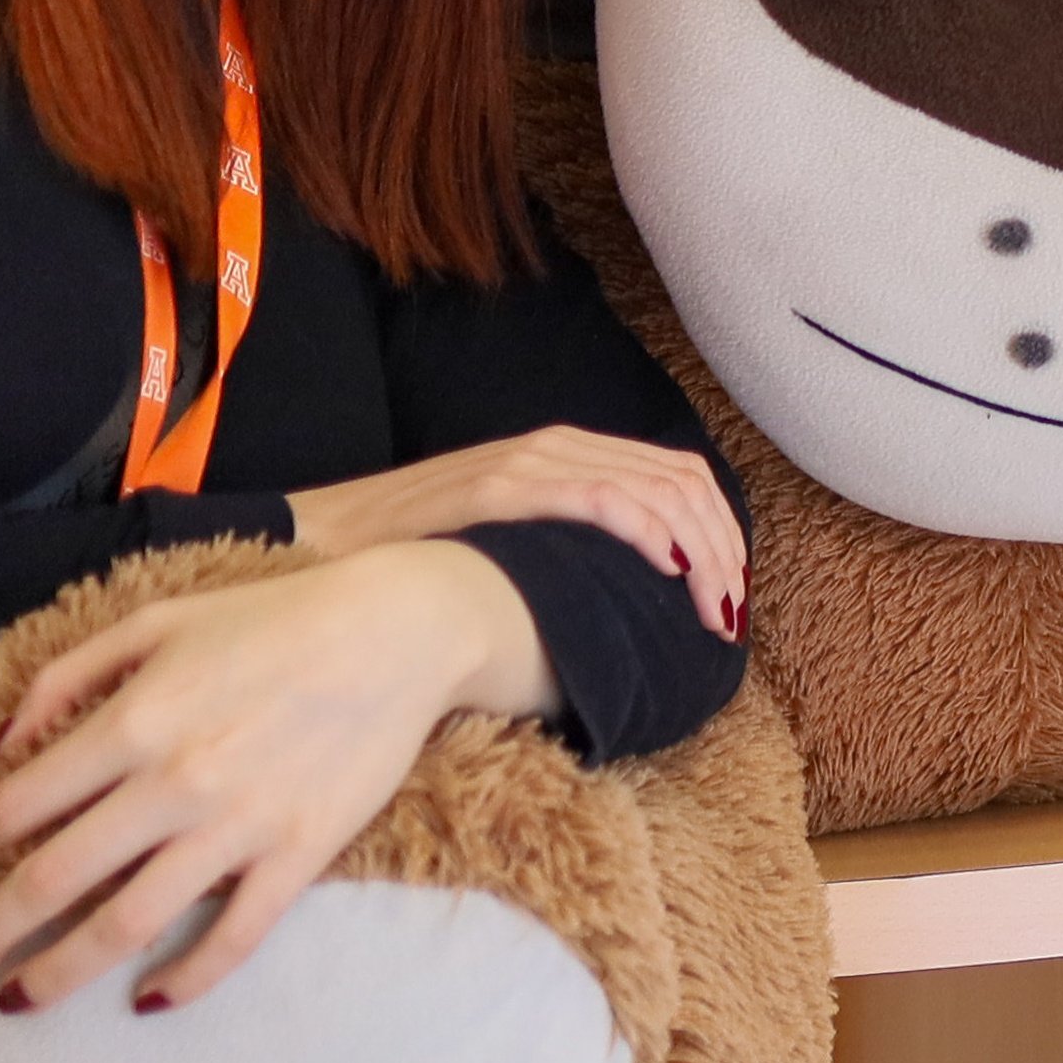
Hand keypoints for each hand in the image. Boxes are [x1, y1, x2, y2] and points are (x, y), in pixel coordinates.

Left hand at [0, 547, 550, 1012]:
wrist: (397, 634)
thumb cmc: (270, 620)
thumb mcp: (154, 625)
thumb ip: (66, 679)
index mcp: (131, 722)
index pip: (18, 805)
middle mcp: (173, 783)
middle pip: (53, 881)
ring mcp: (238, 827)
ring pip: (129, 924)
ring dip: (61, 972)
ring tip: (20, 1002)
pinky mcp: (298, 856)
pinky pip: (233, 937)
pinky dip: (185, 979)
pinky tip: (146, 1000)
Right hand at [292, 426, 744, 640]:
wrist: (328, 535)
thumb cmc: (419, 550)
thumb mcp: (513, 537)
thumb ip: (566, 543)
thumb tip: (629, 594)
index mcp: (569, 453)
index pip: (680, 476)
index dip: (723, 533)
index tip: (734, 593)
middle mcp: (559, 446)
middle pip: (683, 484)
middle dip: (724, 551)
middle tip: (731, 615)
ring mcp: (532, 462)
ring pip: (657, 493)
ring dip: (701, 555)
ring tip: (712, 612)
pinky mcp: (505, 486)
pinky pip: (602, 499)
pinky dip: (649, 534)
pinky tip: (669, 574)